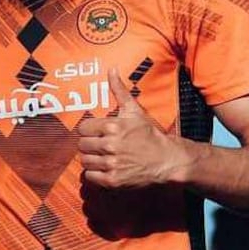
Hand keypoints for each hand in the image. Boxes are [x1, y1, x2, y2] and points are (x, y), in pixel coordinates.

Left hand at [77, 68, 194, 188]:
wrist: (167, 160)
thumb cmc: (149, 134)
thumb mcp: (134, 111)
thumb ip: (119, 91)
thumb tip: (111, 69)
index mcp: (112, 126)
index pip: (83, 129)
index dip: (89, 131)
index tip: (97, 133)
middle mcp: (110, 145)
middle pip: (82, 145)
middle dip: (89, 145)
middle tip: (100, 146)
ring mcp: (111, 163)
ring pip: (84, 161)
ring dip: (91, 159)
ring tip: (102, 157)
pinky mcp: (113, 180)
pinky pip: (90, 176)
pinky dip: (95, 174)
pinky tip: (105, 168)